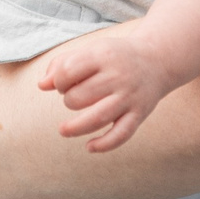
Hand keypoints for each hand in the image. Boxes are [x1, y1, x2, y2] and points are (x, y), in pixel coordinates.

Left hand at [35, 24, 176, 151]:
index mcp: (104, 55)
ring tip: (63, 130)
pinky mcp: (140, 114)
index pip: (68, 72)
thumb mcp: (91, 51)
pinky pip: (121, 135)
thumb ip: (62, 64)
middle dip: (69, 100)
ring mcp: (130, 97)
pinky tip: (90, 147)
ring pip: (96, 118)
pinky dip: (104, 144)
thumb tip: (42, 85)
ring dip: (75, 127)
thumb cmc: (116, 56)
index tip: (63, 83)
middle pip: (79, 97)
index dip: (58, 81)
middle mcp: (118, 76)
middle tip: (76, 96)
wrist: (157, 60)